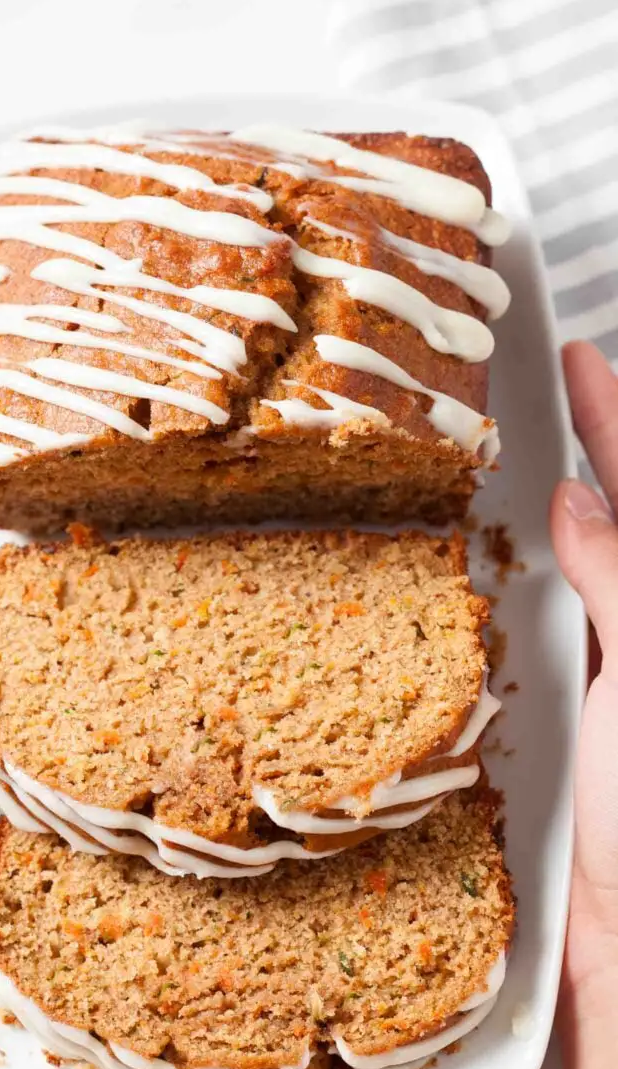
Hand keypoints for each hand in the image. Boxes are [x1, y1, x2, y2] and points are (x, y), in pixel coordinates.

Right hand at [551, 342, 617, 1068]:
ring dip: (521, 513)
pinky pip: (521, 628)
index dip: (614, 417)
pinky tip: (466, 564)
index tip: (577, 356)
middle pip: (604, 516)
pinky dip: (495, 586)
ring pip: (556, 567)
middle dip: (570, 450)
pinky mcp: (556, 712)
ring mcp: (600, 669)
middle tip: (523, 388)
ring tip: (484, 457)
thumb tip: (575, 497)